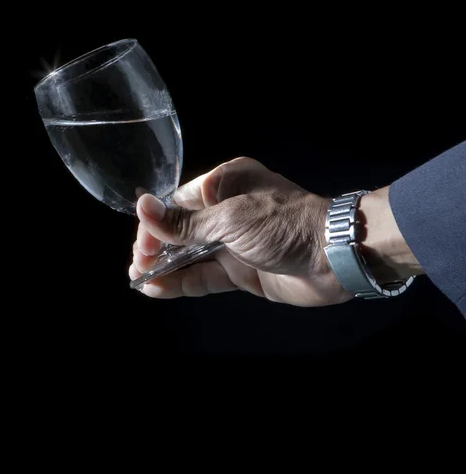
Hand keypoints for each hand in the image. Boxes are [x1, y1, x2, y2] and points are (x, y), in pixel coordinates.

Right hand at [129, 157, 351, 305]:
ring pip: (190, 255)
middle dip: (158, 246)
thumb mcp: (229, 218)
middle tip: (139, 265)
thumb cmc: (282, 224)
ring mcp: (234, 243)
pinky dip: (182, 283)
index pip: (179, 202)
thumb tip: (143, 208)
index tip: (142, 244)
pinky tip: (158, 289)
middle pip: (181, 229)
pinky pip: (205, 276)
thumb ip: (185, 223)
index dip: (156, 223)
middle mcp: (227, 211)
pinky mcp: (241, 271)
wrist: (334, 257)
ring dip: (165, 266)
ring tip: (139, 278)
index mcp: (225, 184)